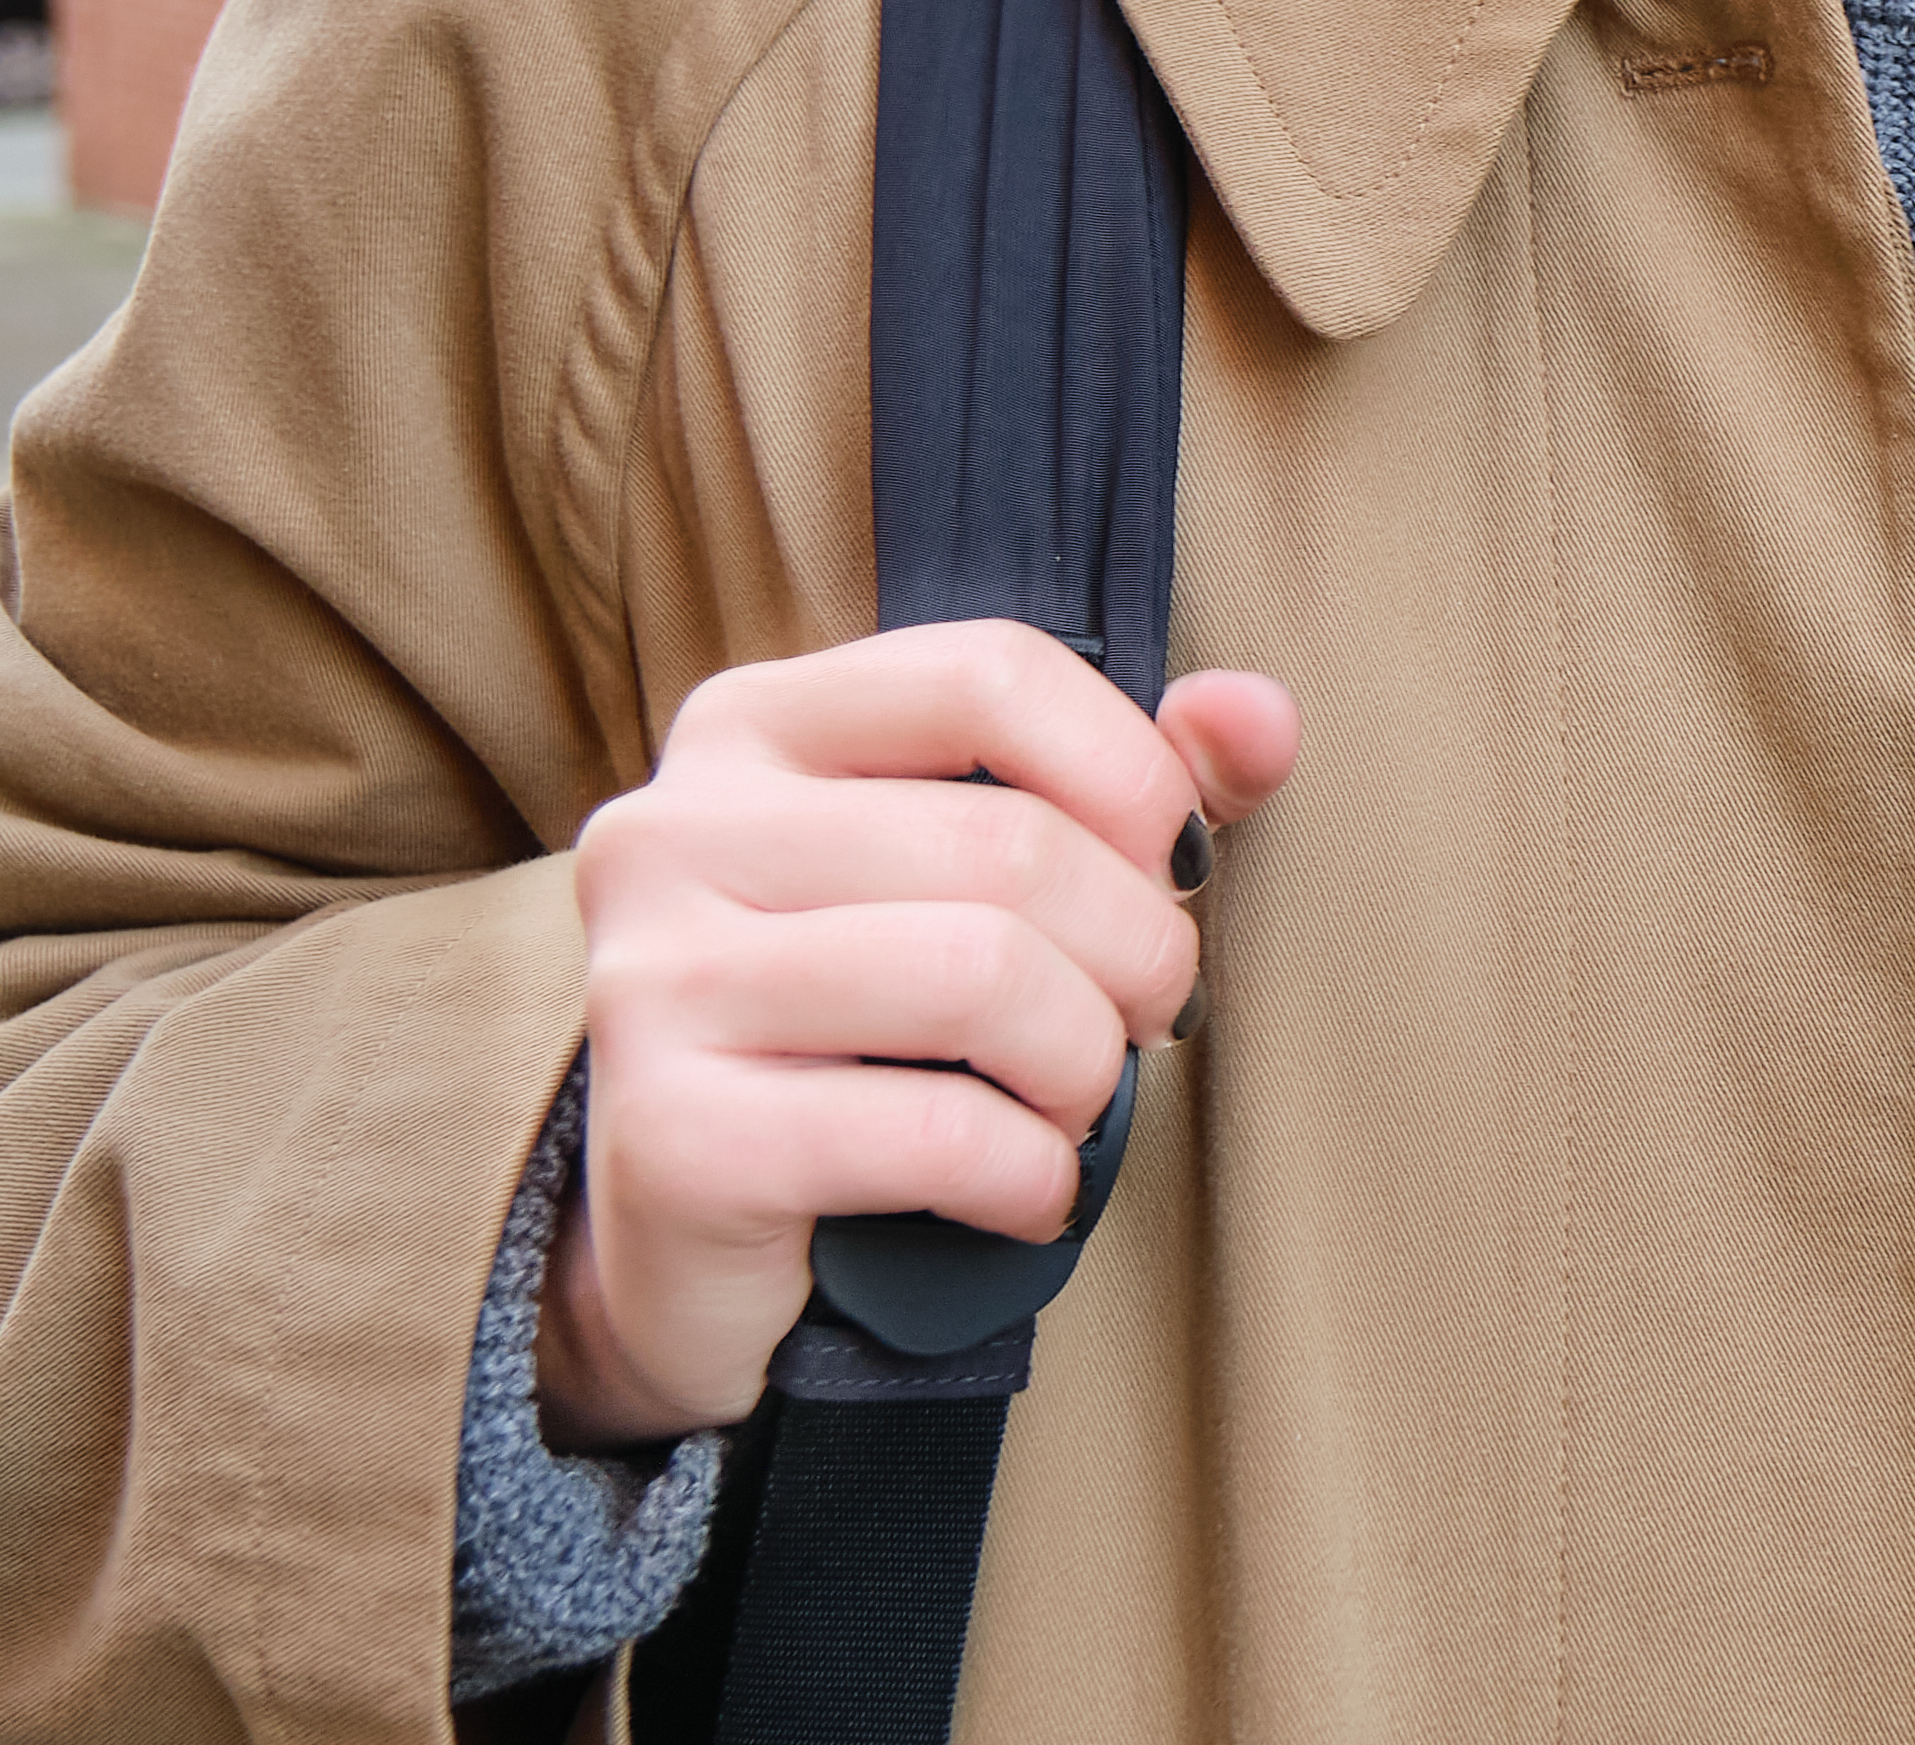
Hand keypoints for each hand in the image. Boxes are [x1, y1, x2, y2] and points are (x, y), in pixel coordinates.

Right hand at [540, 622, 1299, 1445]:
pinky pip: (936, 1131)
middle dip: (1137, 948)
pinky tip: (1031, 1193)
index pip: (990, 675)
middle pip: (1004, 843)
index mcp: (749, 727)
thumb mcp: (986, 879)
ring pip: (978, 978)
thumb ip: (1132, 781)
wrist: (688, 1240)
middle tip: (1153, 1017)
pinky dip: (1032, 1173)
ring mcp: (652, 982)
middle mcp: (671, 830)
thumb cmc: (863, 1034)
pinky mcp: (670, 1140)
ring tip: (1084, 1102)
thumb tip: (1262, 717)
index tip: (1175, 871)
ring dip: (1087, 1062)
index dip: (1132, 775)